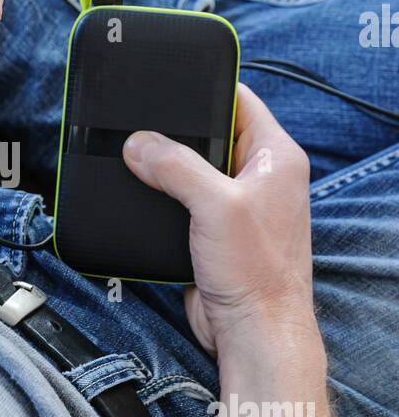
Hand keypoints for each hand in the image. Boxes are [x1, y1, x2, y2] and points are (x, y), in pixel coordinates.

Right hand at [122, 84, 317, 356]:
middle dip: (177, 133)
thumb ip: (175, 166)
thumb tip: (139, 143)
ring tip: (139, 163)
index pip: (242, 101)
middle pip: (212, 135)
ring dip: (167, 171)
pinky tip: (144, 199)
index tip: (173, 84)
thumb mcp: (214, 204)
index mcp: (277, 157)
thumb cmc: (256, 272)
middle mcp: (262, 178)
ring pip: (194, 171)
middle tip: (144, 129)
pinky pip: (185, 204)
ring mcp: (239, 207)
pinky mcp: (217, 234)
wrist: (253, 332)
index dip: (208, 89)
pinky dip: (164, 200)